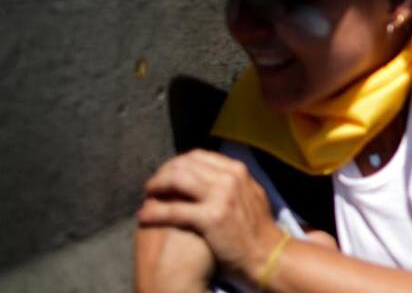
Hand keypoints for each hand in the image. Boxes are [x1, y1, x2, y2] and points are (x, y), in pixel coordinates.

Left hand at [137, 150, 284, 282]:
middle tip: (153, 185)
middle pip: (185, 164)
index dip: (177, 164)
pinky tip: (144, 217)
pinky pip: (174, 210)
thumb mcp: (250, 195)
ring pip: (177, 179)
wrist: (268, 255)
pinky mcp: (211, 217)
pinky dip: (155, 213)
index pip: (198, 156)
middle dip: (163, 173)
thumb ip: (231, 182)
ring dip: (157, 185)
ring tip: (148, 196)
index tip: (166, 175)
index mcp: (237, 170)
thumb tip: (209, 175)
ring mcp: (221, 196)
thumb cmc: (257, 230)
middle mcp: (229, 177)